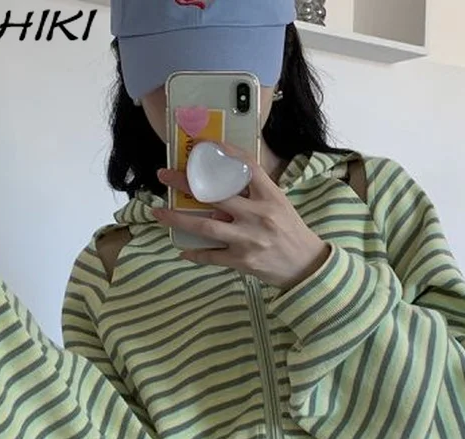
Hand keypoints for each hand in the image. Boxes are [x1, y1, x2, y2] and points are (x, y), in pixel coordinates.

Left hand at [152, 142, 330, 291]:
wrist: (306, 266)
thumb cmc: (290, 232)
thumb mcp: (279, 205)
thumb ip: (255, 193)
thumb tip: (222, 185)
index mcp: (270, 197)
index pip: (246, 167)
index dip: (224, 153)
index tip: (203, 146)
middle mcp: (258, 216)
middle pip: (215, 195)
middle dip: (185, 184)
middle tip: (164, 175)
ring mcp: (248, 240)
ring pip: (205, 227)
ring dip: (177, 219)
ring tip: (158, 212)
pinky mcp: (242, 261)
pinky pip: (211, 256)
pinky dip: (195, 253)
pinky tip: (182, 250)